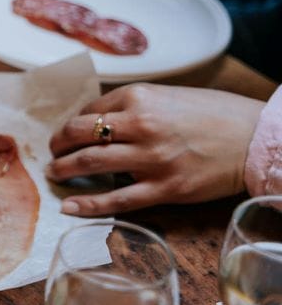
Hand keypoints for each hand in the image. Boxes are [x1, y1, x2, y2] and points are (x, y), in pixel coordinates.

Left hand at [48, 84, 263, 215]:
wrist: (254, 138)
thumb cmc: (211, 114)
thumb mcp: (165, 97)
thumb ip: (130, 107)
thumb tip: (94, 122)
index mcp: (138, 97)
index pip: (87, 112)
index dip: (70, 125)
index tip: (65, 134)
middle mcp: (140, 125)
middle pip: (80, 136)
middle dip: (58, 146)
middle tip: (51, 153)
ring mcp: (152, 159)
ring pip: (91, 165)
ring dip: (64, 170)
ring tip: (54, 174)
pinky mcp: (166, 189)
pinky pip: (117, 199)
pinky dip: (88, 204)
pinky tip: (70, 207)